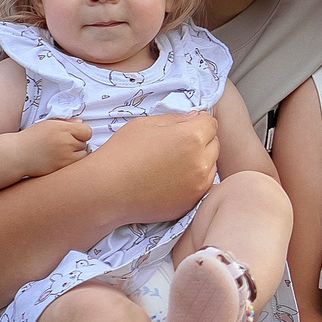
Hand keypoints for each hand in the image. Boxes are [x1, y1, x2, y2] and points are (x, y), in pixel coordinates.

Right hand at [17, 117, 94, 177]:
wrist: (17, 155)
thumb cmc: (31, 138)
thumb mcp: (48, 124)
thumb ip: (66, 123)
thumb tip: (81, 123)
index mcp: (62, 129)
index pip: (87, 131)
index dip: (82, 133)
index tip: (76, 134)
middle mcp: (65, 142)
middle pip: (84, 143)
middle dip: (77, 143)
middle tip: (64, 144)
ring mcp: (64, 157)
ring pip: (82, 155)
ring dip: (77, 154)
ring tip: (63, 152)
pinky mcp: (62, 169)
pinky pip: (75, 166)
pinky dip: (72, 163)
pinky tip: (61, 159)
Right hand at [97, 111, 218, 215]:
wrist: (107, 191)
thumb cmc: (122, 153)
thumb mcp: (146, 124)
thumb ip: (176, 119)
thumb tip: (194, 118)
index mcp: (191, 137)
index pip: (210, 122)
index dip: (198, 122)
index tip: (185, 126)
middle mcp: (200, 161)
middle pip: (214, 144)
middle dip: (201, 141)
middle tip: (177, 145)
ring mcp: (198, 185)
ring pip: (211, 166)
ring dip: (200, 161)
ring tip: (173, 164)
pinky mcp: (191, 203)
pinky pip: (202, 186)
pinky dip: (194, 181)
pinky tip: (172, 180)